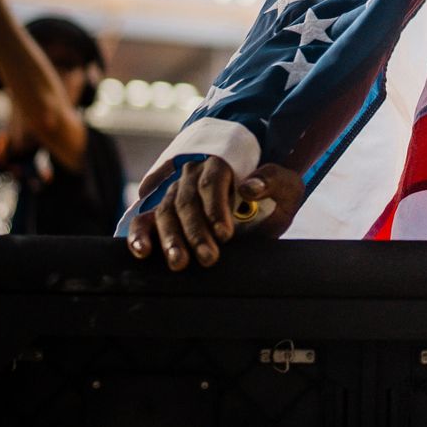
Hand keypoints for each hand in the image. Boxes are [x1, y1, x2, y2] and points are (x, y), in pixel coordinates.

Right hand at [125, 156, 304, 269]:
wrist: (266, 200)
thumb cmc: (276, 193)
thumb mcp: (286, 184)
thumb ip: (272, 181)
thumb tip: (250, 187)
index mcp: (222, 163)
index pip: (213, 181)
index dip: (215, 207)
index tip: (225, 234)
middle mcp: (193, 175)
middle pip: (187, 201)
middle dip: (195, 232)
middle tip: (208, 259)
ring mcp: (176, 194)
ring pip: (165, 212)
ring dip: (170, 239)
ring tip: (179, 263)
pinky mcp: (164, 213)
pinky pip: (145, 220)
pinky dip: (140, 235)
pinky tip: (143, 252)